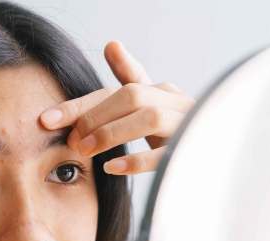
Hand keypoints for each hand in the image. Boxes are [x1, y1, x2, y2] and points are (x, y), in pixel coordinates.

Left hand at [39, 40, 194, 174]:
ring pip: (148, 117)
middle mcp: (175, 101)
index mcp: (162, 91)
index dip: (81, 104)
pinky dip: (136, 160)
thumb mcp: (152, 109)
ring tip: (86, 151)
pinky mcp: (194, 151)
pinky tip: (112, 167)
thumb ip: (130, 81)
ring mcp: (187, 124)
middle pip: (131, 95)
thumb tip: (112, 43)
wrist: (222, 158)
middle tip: (71, 141)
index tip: (46, 119)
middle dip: (95, 117)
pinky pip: (165, 153)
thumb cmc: (179, 133)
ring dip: (111, 133)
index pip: (116, 89)